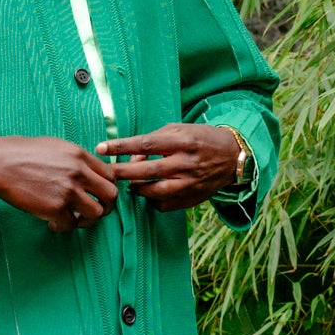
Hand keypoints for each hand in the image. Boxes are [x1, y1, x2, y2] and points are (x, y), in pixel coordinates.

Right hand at [0, 134, 119, 234]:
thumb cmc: (21, 153)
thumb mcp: (55, 146)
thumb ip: (75, 160)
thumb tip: (88, 173)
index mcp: (79, 156)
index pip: (110, 175)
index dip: (106, 187)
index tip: (98, 195)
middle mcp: (79, 173)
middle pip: (111, 195)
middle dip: (106, 206)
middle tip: (93, 211)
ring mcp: (68, 191)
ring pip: (96, 213)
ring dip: (86, 220)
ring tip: (72, 219)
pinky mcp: (55, 208)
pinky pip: (71, 225)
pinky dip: (63, 227)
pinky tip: (52, 223)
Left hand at [97, 122, 244, 212]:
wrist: (232, 157)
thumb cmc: (200, 139)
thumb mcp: (179, 130)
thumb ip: (153, 141)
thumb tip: (131, 156)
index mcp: (182, 141)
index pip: (146, 144)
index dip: (121, 146)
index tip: (102, 148)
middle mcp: (186, 163)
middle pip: (147, 170)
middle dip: (122, 172)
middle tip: (106, 173)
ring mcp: (190, 184)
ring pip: (155, 191)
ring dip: (137, 188)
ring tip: (130, 183)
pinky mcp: (192, 199)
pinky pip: (164, 204)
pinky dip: (152, 199)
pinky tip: (149, 192)